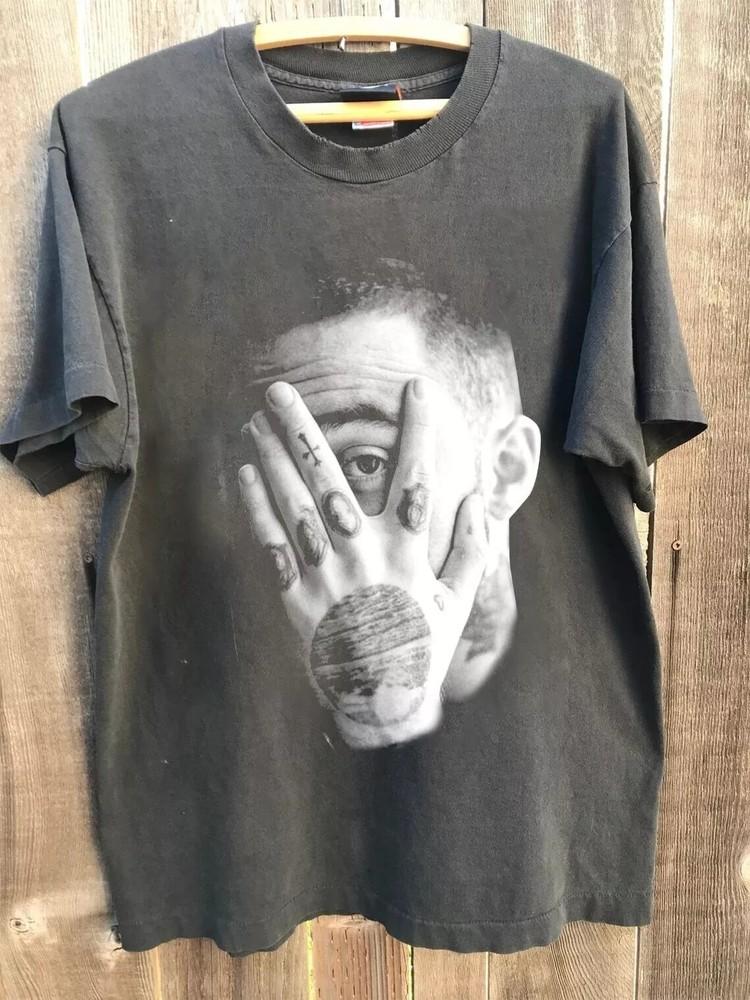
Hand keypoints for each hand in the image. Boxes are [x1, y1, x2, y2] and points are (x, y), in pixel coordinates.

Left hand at [238, 376, 488, 749]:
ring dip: (273, 460)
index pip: (416, 479)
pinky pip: (273, 545)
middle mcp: (362, 555)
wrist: (380, 699)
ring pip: (294, 505)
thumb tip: (476, 499)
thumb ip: (470, 549)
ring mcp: (325, 574)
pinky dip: (258, 509)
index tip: (416, 386)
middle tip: (280, 390)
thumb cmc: (423, 647)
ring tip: (255, 420)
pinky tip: (245, 474)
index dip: (419, 430)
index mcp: (407, 553)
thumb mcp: (457, 601)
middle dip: (304, 431)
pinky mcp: (297, 595)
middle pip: (332, 481)